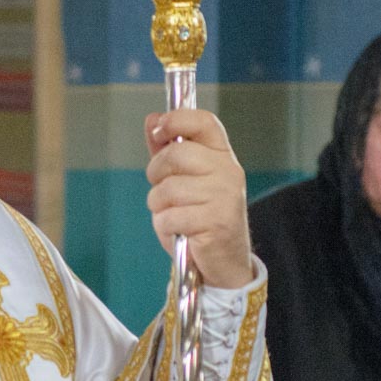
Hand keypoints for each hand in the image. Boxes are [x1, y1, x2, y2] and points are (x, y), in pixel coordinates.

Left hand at [144, 109, 254, 289]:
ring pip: (168, 189)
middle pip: (176, 154)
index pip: (203, 122)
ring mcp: (224, 196)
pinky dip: (166, 226)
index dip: (176, 120)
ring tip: (175, 215)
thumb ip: (167, 149)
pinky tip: (180, 231)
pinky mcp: (215, 222)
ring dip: (160, 206)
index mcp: (223, 156)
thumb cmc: (201, 219)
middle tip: (162, 189)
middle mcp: (228, 172)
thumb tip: (153, 118)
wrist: (225, 262)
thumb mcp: (184, 180)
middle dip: (156, 173)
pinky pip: (170, 216)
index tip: (159, 130)